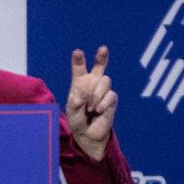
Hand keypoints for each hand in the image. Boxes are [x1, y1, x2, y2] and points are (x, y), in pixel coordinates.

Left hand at [66, 45, 116, 161]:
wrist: (88, 134)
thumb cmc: (77, 120)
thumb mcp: (71, 112)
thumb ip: (75, 102)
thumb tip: (84, 93)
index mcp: (79, 83)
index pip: (79, 69)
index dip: (79, 60)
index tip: (78, 52)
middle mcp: (92, 83)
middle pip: (100, 67)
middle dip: (102, 57)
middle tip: (103, 49)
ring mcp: (103, 90)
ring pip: (104, 81)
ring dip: (96, 95)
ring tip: (90, 107)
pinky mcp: (112, 99)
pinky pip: (110, 95)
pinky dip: (101, 104)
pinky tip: (97, 111)